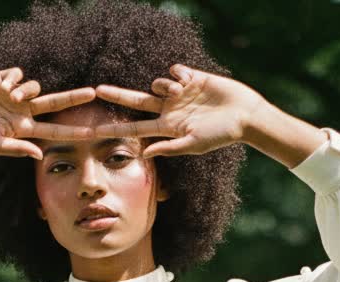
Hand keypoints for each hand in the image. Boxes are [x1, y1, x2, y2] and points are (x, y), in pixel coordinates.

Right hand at [0, 67, 96, 159]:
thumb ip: (17, 149)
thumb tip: (40, 153)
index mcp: (23, 130)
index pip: (53, 131)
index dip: (72, 131)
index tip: (91, 132)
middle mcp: (22, 112)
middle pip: (55, 104)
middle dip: (73, 98)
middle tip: (94, 93)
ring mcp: (14, 95)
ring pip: (35, 87)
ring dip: (25, 90)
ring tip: (6, 96)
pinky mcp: (3, 79)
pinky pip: (18, 74)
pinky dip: (11, 79)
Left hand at [91, 65, 265, 156]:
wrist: (243, 115)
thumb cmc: (220, 135)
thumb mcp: (193, 144)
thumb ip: (169, 147)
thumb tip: (146, 152)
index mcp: (167, 128)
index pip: (135, 128)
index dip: (116, 128)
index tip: (95, 131)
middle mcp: (169, 110)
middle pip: (136, 102)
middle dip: (118, 96)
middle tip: (97, 90)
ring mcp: (179, 94)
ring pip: (157, 83)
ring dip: (165, 86)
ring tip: (183, 92)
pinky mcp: (190, 78)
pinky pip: (174, 70)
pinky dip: (178, 74)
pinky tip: (191, 81)